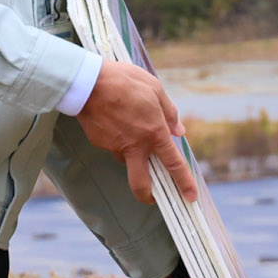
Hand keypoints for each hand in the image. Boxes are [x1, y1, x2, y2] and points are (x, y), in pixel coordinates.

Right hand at [76, 59, 197, 203]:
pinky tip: (114, 119)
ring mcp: (114, 146)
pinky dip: (117, 138)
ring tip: (129, 125)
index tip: (190, 196)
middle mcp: (135, 145)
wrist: (87, 81)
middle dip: (147, 195)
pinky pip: (113, 145)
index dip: (184, 183)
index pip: (173, 164)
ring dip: (132, 153)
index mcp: (154, 133)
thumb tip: (178, 130)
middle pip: (141, 183)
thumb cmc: (124, 81)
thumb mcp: (154, 89)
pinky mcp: (99, 142)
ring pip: (127, 159)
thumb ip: (169, 112)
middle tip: (153, 196)